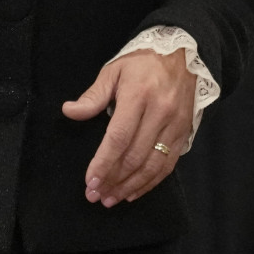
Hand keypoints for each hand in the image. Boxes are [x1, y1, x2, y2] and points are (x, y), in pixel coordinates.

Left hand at [63, 48, 195, 206]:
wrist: (183, 55)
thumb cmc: (142, 63)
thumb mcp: (114, 71)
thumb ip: (93, 95)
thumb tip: (69, 111)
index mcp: (139, 95)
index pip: (119, 137)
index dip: (104, 162)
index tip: (90, 181)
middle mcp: (161, 112)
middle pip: (135, 156)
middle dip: (113, 180)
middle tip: (95, 196)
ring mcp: (176, 125)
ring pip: (152, 165)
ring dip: (130, 186)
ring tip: (111, 199)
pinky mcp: (184, 133)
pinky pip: (168, 165)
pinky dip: (150, 183)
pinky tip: (133, 192)